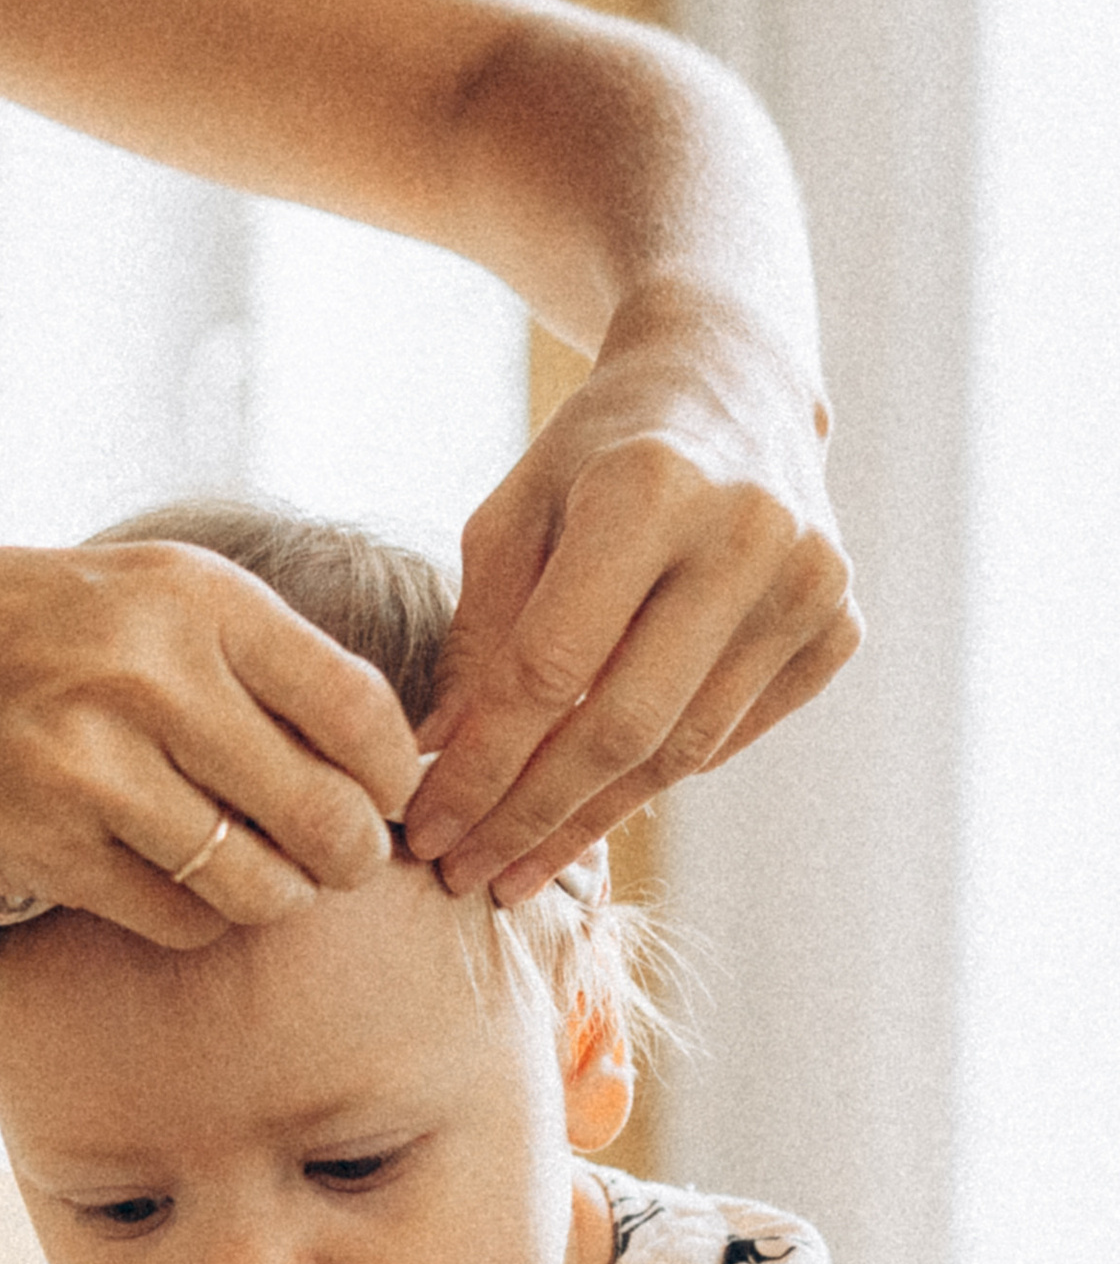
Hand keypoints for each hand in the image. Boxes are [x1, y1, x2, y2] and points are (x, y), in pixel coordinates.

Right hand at [0, 537, 426, 948]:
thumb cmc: (34, 631)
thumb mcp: (153, 595)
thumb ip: (265, 660)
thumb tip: (390, 761)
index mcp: (197, 597)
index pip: (359, 710)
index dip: (393, 775)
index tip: (385, 795)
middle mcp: (152, 678)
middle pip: (325, 813)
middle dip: (352, 854)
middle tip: (339, 857)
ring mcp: (97, 770)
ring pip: (262, 883)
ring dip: (277, 895)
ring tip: (258, 872)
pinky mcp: (52, 851)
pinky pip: (184, 921)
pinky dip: (199, 917)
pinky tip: (174, 883)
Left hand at [401, 289, 859, 900]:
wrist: (732, 387)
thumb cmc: (594, 456)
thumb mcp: (514, 515)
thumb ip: (478, 638)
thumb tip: (439, 763)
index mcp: (648, 488)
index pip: (550, 668)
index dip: (480, 764)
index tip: (422, 827)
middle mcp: (747, 535)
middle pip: (622, 725)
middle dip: (529, 816)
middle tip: (463, 876)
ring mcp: (810, 583)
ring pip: (682, 749)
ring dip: (589, 820)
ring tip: (512, 867)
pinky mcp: (841, 624)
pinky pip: (732, 735)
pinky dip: (657, 778)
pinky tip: (591, 810)